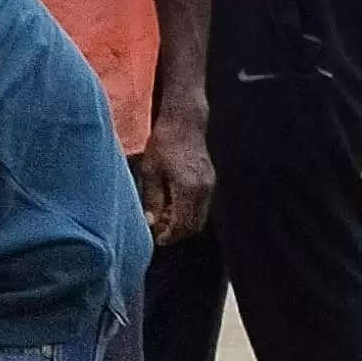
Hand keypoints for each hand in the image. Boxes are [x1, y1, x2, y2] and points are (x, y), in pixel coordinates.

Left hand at [134, 111, 214, 245]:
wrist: (185, 122)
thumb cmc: (164, 143)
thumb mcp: (150, 172)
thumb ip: (152, 199)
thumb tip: (151, 222)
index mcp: (188, 188)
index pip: (183, 224)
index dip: (170, 235)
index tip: (156, 238)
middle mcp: (204, 189)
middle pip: (194, 225)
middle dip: (177, 232)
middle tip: (158, 230)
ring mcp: (211, 185)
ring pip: (200, 216)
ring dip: (183, 222)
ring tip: (163, 217)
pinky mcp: (211, 180)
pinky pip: (202, 205)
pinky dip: (189, 211)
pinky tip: (173, 204)